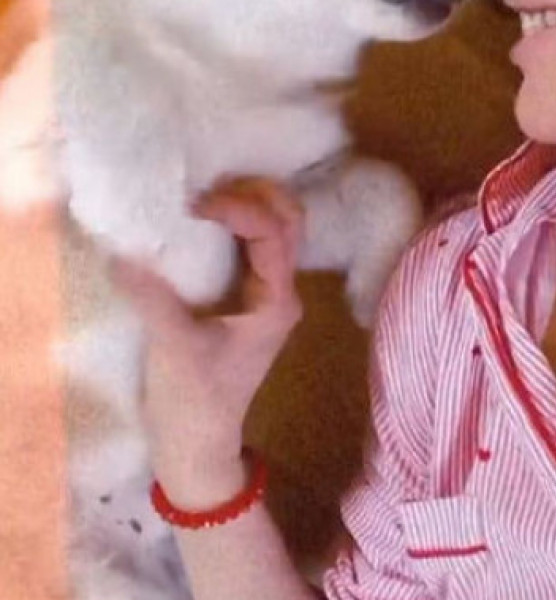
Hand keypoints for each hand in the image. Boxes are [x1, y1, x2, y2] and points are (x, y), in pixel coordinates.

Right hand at [112, 177, 302, 505]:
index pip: (273, 232)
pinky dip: (237, 225)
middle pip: (290, 223)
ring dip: (251, 205)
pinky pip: (255, 248)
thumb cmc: (194, 400)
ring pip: (278, 232)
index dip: (238, 207)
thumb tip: (122, 252)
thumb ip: (152, 298)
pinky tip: (204, 220)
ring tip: (206, 196)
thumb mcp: (173, 347)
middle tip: (209, 187)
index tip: (194, 207)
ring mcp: (267, 296)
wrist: (198, 443)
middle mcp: (281, 292)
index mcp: (276, 301)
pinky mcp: (247, 301)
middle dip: (258, 194)